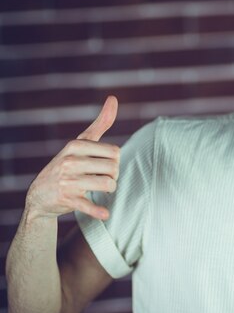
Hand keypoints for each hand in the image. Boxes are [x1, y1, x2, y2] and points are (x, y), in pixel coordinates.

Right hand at [25, 96, 119, 220]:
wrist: (40, 195)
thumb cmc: (69, 164)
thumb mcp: (82, 142)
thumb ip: (100, 123)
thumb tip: (113, 98)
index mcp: (75, 145)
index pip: (115, 152)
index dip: (114, 161)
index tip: (103, 165)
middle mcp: (70, 161)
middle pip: (114, 169)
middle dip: (112, 176)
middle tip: (100, 179)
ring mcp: (67, 180)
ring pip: (108, 185)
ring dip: (108, 190)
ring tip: (98, 189)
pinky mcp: (67, 199)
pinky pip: (89, 205)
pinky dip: (98, 211)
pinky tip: (104, 214)